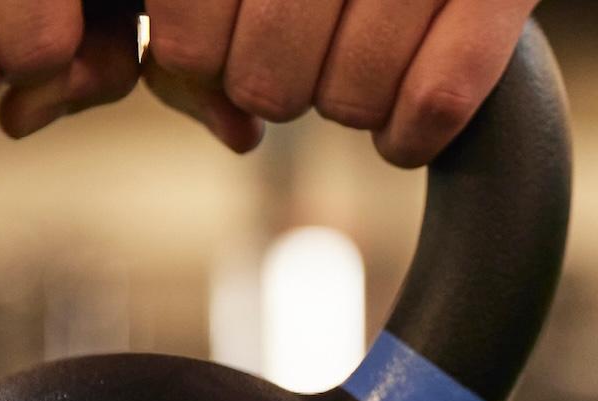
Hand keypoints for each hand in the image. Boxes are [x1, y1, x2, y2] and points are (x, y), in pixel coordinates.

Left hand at [140, 0, 541, 166]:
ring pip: (349, 100)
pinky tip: (405, 124)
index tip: (228, 48)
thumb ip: (202, 38)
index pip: (187, 43)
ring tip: (366, 58)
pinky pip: (439, 98)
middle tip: (309, 52)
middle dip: (279, 87)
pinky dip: (411, 135)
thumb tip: (238, 133)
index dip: (203, 66)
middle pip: (265, 85)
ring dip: (351, 105)